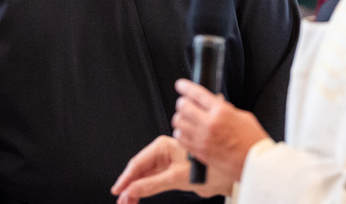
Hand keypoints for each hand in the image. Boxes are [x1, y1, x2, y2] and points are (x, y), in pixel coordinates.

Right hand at [111, 136, 232, 203]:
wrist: (227, 175)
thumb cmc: (209, 168)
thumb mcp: (175, 178)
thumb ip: (151, 184)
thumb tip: (132, 190)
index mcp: (162, 146)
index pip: (137, 163)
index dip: (125, 178)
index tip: (117, 190)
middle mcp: (163, 152)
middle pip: (139, 170)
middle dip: (129, 186)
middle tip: (122, 200)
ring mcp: (167, 162)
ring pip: (145, 176)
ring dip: (136, 190)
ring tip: (128, 202)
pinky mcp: (171, 172)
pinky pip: (153, 181)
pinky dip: (145, 190)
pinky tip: (139, 197)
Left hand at [171, 79, 269, 180]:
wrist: (254, 165)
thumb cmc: (253, 142)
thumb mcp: (243, 117)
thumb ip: (225, 108)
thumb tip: (213, 103)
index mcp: (222, 112)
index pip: (197, 93)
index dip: (185, 86)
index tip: (180, 85)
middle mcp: (209, 124)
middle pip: (183, 106)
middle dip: (183, 102)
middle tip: (186, 103)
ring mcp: (202, 138)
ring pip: (178, 122)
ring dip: (181, 118)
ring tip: (187, 119)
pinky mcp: (199, 152)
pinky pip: (180, 138)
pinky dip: (181, 133)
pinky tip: (187, 132)